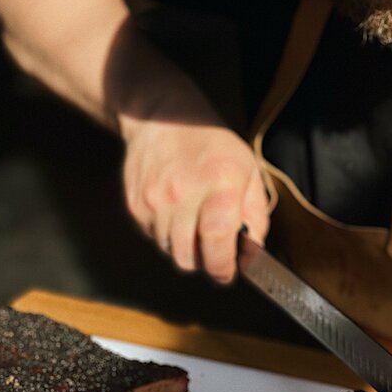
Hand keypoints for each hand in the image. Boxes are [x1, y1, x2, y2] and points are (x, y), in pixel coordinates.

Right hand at [123, 118, 269, 283]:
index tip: (228, 273)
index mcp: (220, 183)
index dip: (223, 267)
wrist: (162, 118)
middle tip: (215, 252)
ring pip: (170, 252)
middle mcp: (184, 193)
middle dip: (205, 263)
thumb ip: (255, 217)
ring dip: (185, 248)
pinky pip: (154, 238)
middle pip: (189, 258)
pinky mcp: (135, 204)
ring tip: (195, 223)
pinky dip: (167, 235)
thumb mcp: (248, 171)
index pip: (217, 243)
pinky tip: (176, 212)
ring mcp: (154, 199)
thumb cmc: (212, 144)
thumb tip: (250, 257)